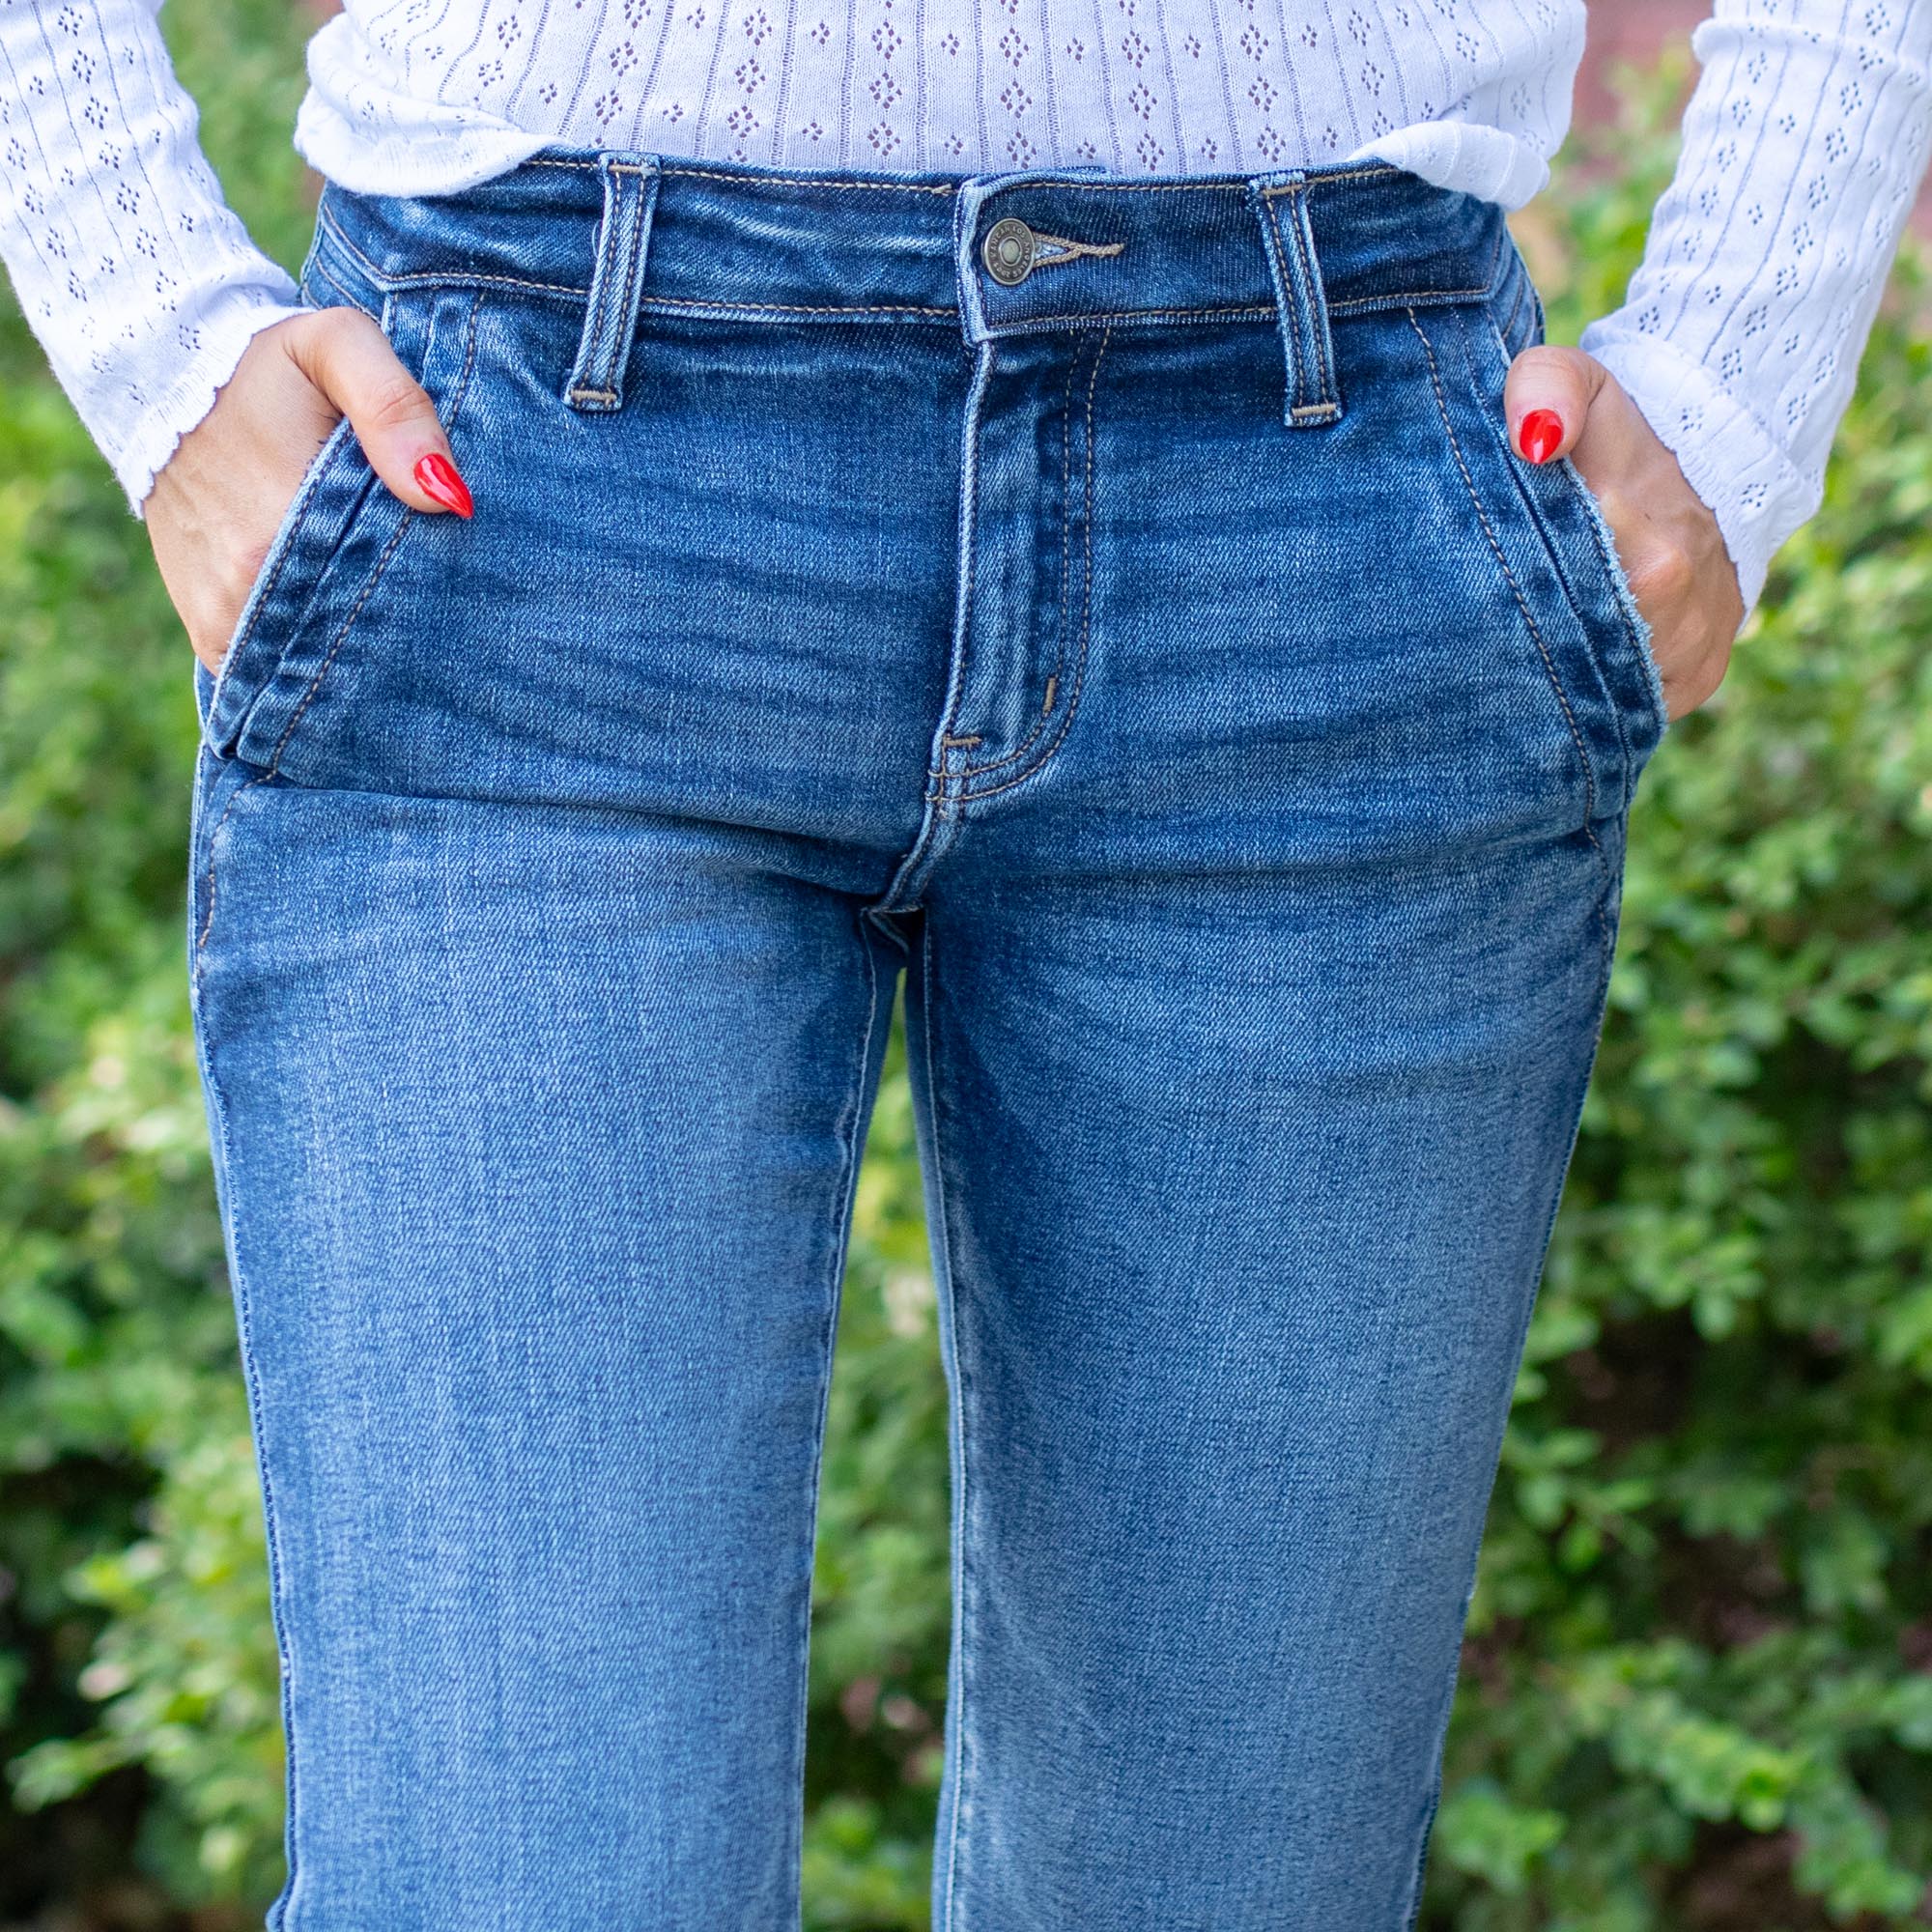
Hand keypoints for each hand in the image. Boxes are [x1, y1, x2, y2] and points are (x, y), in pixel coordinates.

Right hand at [146, 306, 473, 673]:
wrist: (159, 372)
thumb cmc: (262, 361)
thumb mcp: (336, 347)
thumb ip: (396, 407)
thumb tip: (448, 497)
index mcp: (277, 534)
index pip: (389, 604)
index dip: (434, 598)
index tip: (466, 586)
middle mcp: (243, 594)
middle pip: (357, 638)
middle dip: (404, 625)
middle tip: (446, 598)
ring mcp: (223, 622)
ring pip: (318, 659)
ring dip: (359, 642)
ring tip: (394, 603)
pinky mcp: (211, 633)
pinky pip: (278, 666)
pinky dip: (314, 653)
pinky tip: (347, 622)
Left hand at [1504, 346, 1744, 721]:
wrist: (1717, 444)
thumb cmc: (1618, 418)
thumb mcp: (1573, 378)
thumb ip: (1544, 389)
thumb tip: (1535, 439)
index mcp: (1647, 549)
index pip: (1554, 612)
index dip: (1505, 612)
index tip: (1469, 600)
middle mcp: (1677, 607)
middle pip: (1572, 663)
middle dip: (1521, 652)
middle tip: (1477, 634)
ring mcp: (1694, 647)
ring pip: (1605, 692)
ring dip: (1560, 677)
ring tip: (1520, 647)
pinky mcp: (1701, 677)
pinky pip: (1637, 706)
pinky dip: (1602, 692)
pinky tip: (1569, 664)